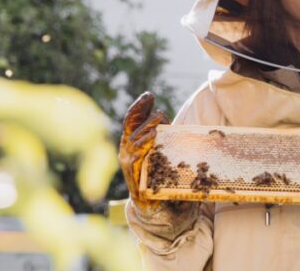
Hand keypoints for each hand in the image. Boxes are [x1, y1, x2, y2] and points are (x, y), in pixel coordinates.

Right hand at [118, 92, 168, 212]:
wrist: (155, 204)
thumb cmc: (160, 174)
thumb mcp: (163, 150)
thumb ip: (164, 135)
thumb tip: (173, 118)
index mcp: (132, 142)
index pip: (132, 120)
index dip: (139, 107)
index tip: (149, 95)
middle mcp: (126, 150)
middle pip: (131, 126)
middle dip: (143, 113)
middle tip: (160, 109)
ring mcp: (127, 163)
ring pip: (133, 139)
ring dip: (148, 127)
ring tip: (160, 118)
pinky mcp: (132, 175)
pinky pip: (135, 157)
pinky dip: (143, 146)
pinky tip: (152, 137)